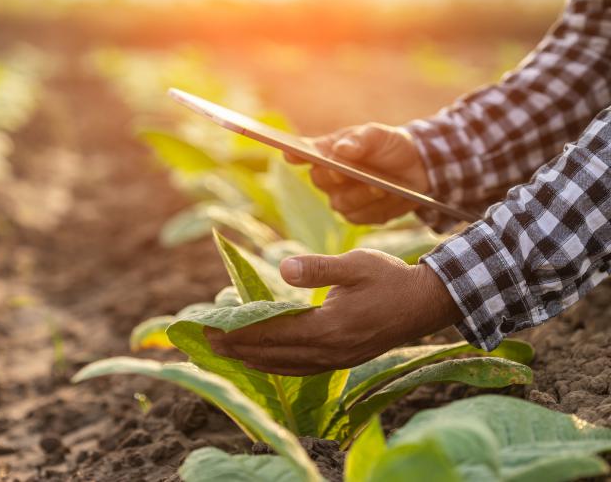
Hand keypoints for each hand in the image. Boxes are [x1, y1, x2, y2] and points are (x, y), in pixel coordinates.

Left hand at [205, 249, 462, 375]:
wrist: (426, 304)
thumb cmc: (390, 279)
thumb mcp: (355, 264)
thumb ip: (318, 268)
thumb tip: (283, 265)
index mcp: (330, 327)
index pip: (273, 333)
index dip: (241, 332)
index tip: (212, 329)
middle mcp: (330, 350)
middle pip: (273, 354)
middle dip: (238, 348)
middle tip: (207, 341)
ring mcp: (337, 359)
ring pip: (285, 366)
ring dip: (253, 360)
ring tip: (227, 353)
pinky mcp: (343, 360)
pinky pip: (301, 369)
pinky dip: (277, 367)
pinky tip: (265, 362)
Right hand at [286, 123, 429, 223]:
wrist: (415, 167)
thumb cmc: (389, 146)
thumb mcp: (379, 135)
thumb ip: (361, 140)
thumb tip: (341, 149)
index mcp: (326, 152)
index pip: (302, 153)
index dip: (294, 155)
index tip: (290, 154)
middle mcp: (327, 177)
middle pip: (320, 180)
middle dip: (333, 176)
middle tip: (343, 171)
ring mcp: (340, 198)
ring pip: (341, 202)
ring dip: (361, 195)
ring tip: (380, 187)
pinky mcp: (357, 215)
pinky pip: (360, 216)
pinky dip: (377, 207)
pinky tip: (390, 198)